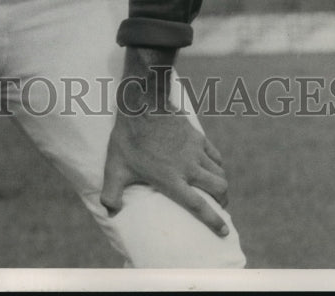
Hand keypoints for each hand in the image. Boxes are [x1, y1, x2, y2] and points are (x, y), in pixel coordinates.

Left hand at [100, 47, 229, 237]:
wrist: (141, 103)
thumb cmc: (127, 137)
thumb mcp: (115, 167)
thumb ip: (111, 193)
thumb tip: (110, 213)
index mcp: (171, 180)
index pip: (199, 206)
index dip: (214, 221)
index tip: (224, 232)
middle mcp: (188, 168)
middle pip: (219, 189)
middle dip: (223, 201)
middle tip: (221, 207)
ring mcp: (195, 150)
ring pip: (219, 172)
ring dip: (221, 184)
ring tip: (218, 190)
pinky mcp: (197, 136)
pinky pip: (215, 154)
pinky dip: (218, 164)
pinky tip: (213, 166)